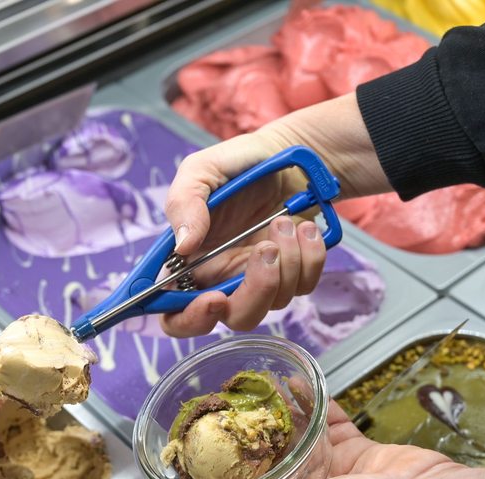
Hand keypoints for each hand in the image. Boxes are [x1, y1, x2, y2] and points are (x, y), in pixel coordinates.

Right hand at [161, 92, 390, 336]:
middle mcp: (222, 278)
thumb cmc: (237, 163)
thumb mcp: (201, 171)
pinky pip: (304, 285)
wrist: (287, 154)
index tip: (213, 300)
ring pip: (273, 304)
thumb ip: (184, 204)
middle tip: (264, 251)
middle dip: (253, 293)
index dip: (189, 318)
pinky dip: (309, 256)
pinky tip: (302, 227)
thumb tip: (182, 246)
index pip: (174, 313)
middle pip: (231, 318)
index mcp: (189, 263)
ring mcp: (259, 279)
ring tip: (283, 220)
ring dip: (286, 260)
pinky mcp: (293, 275)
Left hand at [187, 400, 484, 478]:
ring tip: (254, 384)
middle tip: (227, 402)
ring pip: (294, 432)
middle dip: (246, 431)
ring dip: (275, 409)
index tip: (203, 440)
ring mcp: (328, 466)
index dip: (221, 469)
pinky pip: (326, 416)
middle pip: (266, 457)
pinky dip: (311, 398)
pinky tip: (294, 380)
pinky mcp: (352, 445)